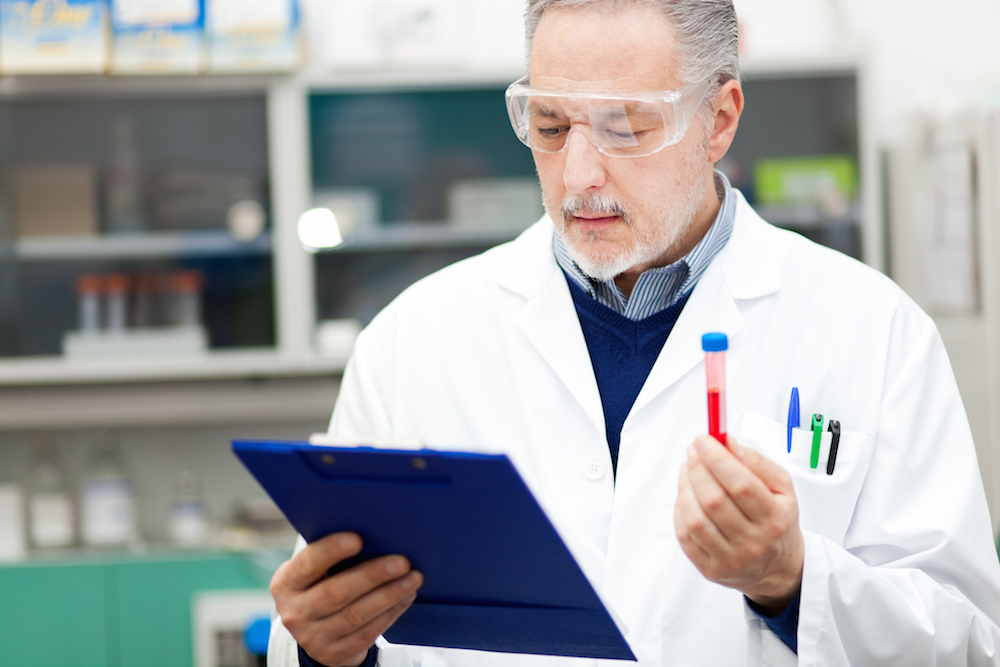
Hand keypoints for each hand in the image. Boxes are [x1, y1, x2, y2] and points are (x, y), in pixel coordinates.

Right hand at [270, 532, 422, 666]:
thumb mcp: (316, 572)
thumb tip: (375, 533)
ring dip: (389, 595)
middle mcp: (295, 612)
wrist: (316, 632)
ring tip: (412, 579)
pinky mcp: (334, 654)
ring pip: (356, 614)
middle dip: (372, 575)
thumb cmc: (322, 585)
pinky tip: (405, 597)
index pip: (308, 564)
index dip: (331, 550)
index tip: (358, 539)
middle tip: (402, 561)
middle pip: (337, 592)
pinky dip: (390, 613)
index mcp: (286, 583)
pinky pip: (367, 632)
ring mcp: (313, 637)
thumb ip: (332, 556)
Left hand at [674, 434, 803, 613]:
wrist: (777, 567)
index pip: (741, 485)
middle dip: (698, 468)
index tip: (703, 440)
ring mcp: (731, 560)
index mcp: (775, 519)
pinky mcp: (710, 570)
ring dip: (685, 487)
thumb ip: (756, 461)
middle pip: (714, 500)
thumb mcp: (781, 488)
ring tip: (688, 470)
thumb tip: (726, 441)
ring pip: (695, 518)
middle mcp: (754, 543)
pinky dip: (680, 509)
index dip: (717, 459)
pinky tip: (686, 495)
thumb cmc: (777, 520)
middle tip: (693, 451)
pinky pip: (685, 535)